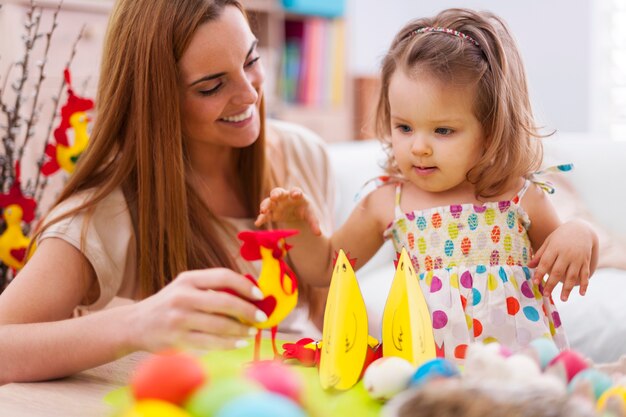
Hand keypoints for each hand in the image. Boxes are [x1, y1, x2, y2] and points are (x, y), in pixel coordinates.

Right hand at [129, 268, 266, 351]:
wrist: (134, 324)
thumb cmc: (168, 305)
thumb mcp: (185, 288)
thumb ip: (210, 288)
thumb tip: (248, 294)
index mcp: (188, 279)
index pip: (223, 276)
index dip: (245, 285)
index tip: (260, 295)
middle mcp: (183, 296)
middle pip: (224, 301)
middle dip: (248, 310)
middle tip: (261, 317)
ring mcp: (179, 318)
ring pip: (220, 325)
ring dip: (241, 330)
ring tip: (252, 332)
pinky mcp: (177, 339)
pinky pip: (210, 342)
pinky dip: (229, 343)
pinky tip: (239, 342)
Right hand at [255, 187, 320, 234]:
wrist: (297, 213)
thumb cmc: (305, 210)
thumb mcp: (311, 215)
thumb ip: (314, 223)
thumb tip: (318, 234)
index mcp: (296, 195)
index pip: (295, 191)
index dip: (295, 192)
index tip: (295, 195)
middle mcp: (284, 197)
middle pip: (278, 192)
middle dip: (276, 194)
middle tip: (274, 197)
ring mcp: (277, 204)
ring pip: (269, 202)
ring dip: (265, 205)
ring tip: (263, 211)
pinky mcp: (272, 213)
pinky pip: (265, 214)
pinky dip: (261, 218)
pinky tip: (258, 223)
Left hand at [528, 220, 593, 300]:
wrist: (581, 229)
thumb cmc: (560, 236)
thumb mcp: (548, 241)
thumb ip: (539, 254)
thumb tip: (529, 266)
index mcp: (555, 248)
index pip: (545, 262)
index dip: (540, 273)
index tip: (535, 283)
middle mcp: (566, 254)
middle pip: (558, 271)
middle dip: (551, 284)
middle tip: (545, 295)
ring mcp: (577, 258)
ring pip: (572, 275)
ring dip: (567, 288)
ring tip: (563, 299)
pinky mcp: (586, 261)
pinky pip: (585, 274)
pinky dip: (584, 284)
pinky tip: (581, 294)